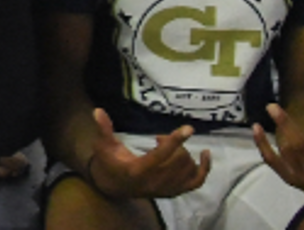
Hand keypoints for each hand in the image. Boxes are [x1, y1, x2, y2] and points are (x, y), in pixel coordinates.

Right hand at [83, 108, 211, 199]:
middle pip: (179, 160)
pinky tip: (206, 154)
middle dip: (175, 144)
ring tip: (169, 147)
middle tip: (160, 138)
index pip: (162, 155)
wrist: (114, 186)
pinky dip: (204, 168)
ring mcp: (167, 189)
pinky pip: (197, 181)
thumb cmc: (109, 163)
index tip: (188, 128)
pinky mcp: (175, 191)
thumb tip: (98, 110)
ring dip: (183, 153)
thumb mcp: (103, 146)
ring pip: (188, 168)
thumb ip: (103, 129)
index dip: (176, 140)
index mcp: (139, 170)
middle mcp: (156, 182)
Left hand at [252, 102, 303, 197]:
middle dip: (286, 126)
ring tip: (270, 108)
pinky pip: (272, 161)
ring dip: (276, 131)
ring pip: (286, 152)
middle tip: (273, 105)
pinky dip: (262, 145)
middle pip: (300, 147)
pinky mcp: (288, 178)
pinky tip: (255, 128)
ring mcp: (302, 175)